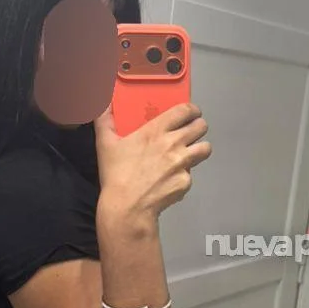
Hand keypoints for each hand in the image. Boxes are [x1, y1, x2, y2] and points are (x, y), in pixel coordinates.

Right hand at [94, 101, 210, 229]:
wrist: (128, 207)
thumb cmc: (116, 174)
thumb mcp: (105, 143)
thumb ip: (104, 119)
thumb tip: (103, 100)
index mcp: (156, 130)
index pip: (185, 110)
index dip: (192, 110)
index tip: (191, 113)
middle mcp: (174, 143)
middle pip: (201, 127)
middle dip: (198, 128)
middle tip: (190, 133)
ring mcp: (183, 163)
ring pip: (205, 149)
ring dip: (199, 149)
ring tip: (188, 154)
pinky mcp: (186, 182)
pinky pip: (190, 175)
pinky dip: (182, 177)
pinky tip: (169, 181)